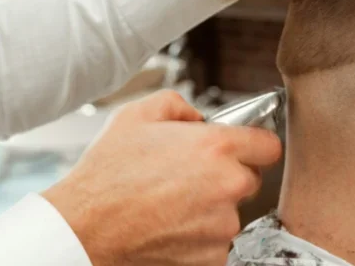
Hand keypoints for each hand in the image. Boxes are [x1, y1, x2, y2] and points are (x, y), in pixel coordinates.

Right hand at [42, 90, 281, 265]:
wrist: (85, 227)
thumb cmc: (108, 174)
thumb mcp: (137, 115)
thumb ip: (179, 105)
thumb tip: (198, 117)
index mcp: (217, 147)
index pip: (269, 146)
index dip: (254, 145)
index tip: (242, 149)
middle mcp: (227, 185)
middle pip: (250, 179)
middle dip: (228, 175)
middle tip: (192, 176)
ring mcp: (223, 224)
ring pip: (233, 211)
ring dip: (213, 208)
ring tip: (174, 203)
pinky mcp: (213, 255)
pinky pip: (218, 240)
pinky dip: (201, 236)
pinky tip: (172, 224)